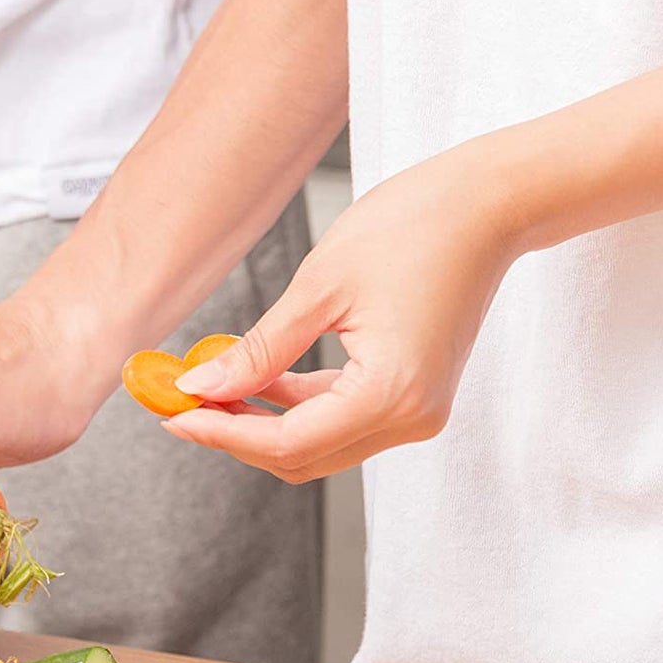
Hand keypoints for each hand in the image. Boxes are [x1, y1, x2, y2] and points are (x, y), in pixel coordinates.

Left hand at [165, 138, 527, 480]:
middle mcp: (411, 419)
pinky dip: (299, 408)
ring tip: (213, 388)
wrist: (489, 205)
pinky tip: (259, 379)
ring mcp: (419, 414)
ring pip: (320, 446)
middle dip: (238, 436)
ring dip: (265, 425)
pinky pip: (343, 421)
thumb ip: (259, 351)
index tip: (173, 415)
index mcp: (391, 395)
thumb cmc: (414, 226)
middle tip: (184, 404)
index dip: (224, 435)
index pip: (288, 442)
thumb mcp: (320, 288)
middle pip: (303, 458)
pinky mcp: (416, 399)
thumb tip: (201, 389)